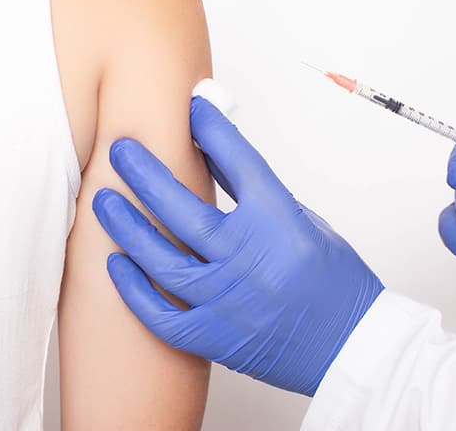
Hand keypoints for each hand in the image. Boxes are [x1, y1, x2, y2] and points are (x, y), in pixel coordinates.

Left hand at [92, 97, 383, 395]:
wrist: (351, 347)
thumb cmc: (333, 283)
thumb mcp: (300, 220)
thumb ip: (252, 190)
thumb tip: (210, 151)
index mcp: (280, 222)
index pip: (237, 161)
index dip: (211, 129)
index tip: (191, 108)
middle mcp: (251, 258)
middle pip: (183, 207)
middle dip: (145, 173)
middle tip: (121, 150)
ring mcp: (230, 300)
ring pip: (162, 259)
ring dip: (128, 227)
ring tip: (104, 200)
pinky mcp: (217, 337)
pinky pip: (162, 315)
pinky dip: (135, 291)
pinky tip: (116, 265)